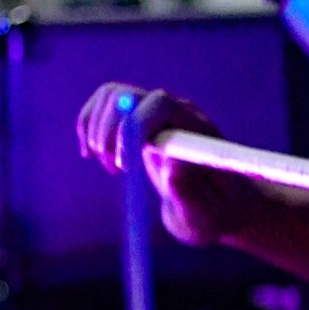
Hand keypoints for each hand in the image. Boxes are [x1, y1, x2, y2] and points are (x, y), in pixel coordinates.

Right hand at [76, 83, 257, 245]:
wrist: (219, 206)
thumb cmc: (215, 213)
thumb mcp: (205, 214)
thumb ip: (191, 193)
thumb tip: (171, 164)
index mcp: (195, 128)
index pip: (159, 104)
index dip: (133, 127)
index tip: (124, 166)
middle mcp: (174, 112)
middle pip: (127, 95)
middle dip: (108, 131)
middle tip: (113, 170)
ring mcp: (155, 113)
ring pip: (111, 96)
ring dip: (96, 129)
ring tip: (109, 166)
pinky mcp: (138, 120)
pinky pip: (105, 105)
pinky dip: (89, 126)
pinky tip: (91, 154)